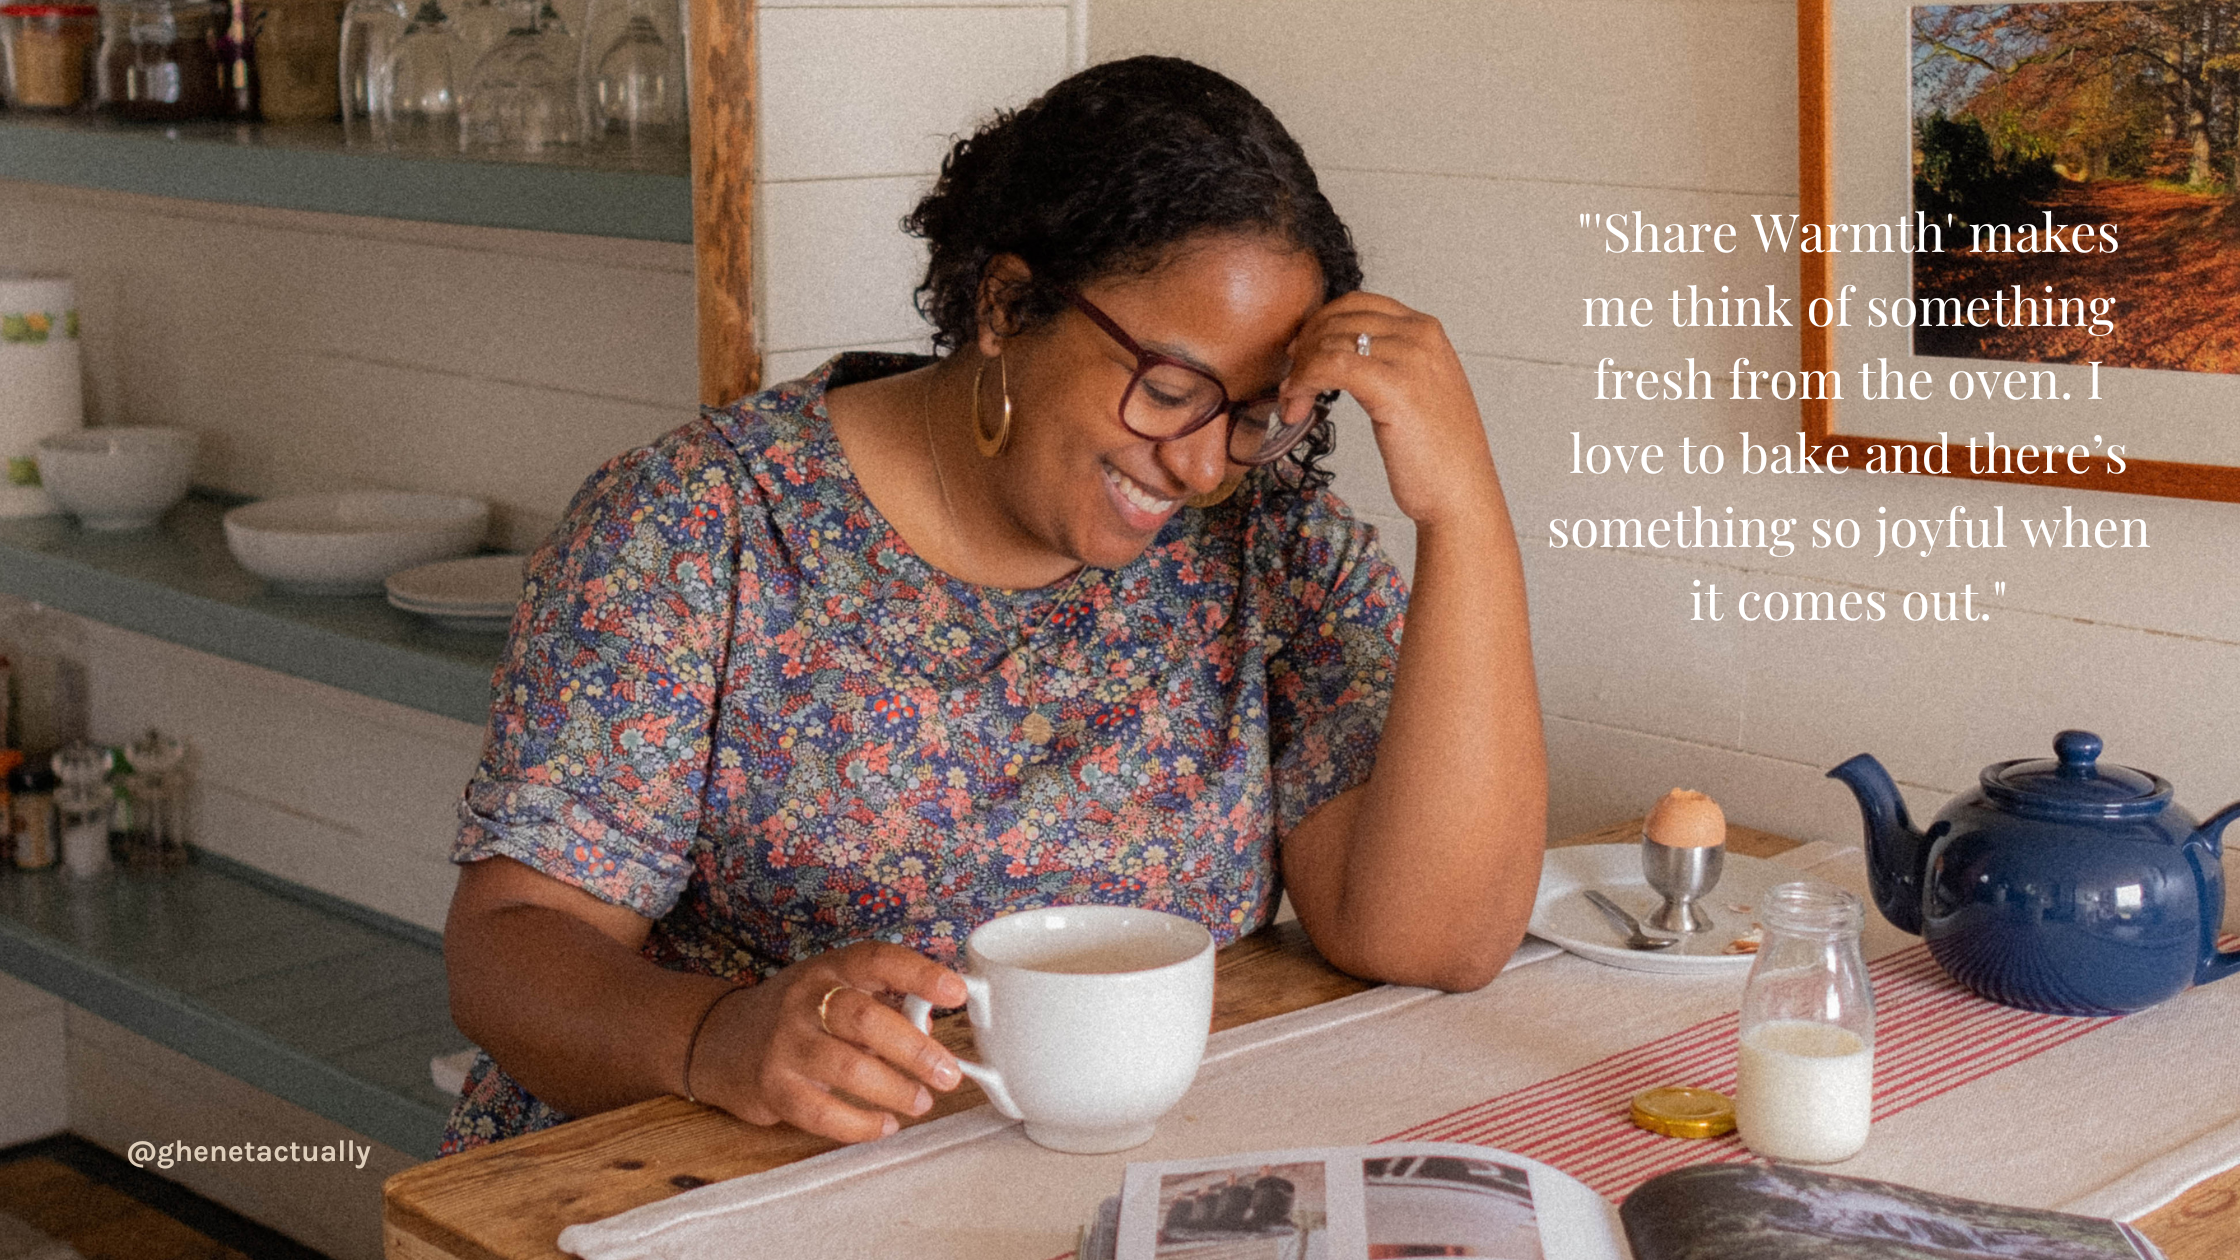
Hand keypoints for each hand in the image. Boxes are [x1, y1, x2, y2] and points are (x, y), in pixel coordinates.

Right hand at [687, 941, 968, 1142]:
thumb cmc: (797, 1014)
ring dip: (893, 1089)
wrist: (719, 1039)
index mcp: (830, 969)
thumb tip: (935, 1033)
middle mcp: (805, 1000)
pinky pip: (820, 1112)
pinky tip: (883, 1125)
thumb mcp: (834, 992)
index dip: (919, 973)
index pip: (878, 960)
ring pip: (846, 1067)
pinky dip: (859, 1124)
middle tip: (948, 1073)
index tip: (958, 992)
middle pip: (864, 1018)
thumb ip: (883, 1007)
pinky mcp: (772, 1087)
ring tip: (921, 1102)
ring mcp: (785, 1044)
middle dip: (915, 1049)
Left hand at [1279, 292, 1500, 529]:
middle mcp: (1420, 336)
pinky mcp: (1393, 386)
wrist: (1462, 493)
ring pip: (1329, 342)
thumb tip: (1337, 355)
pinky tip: (1297, 407)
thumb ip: (1388, 364)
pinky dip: (1303, 383)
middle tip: (1290, 383)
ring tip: (1292, 403)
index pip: (1358, 303)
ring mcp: (1409, 358)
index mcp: (1426, 331)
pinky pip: (1329, 366)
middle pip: (1339, 319)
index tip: (1301, 353)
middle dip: (1304, 348)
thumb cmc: (1439, 454)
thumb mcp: (1418, 390)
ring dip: (1299, 372)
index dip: (1320, 324)